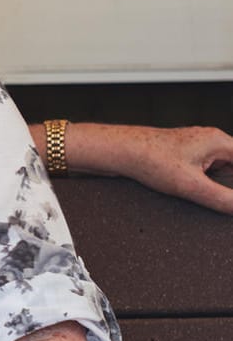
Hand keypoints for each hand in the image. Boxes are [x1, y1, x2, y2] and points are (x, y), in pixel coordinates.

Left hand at [85, 124, 232, 214]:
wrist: (118, 151)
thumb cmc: (148, 158)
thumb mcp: (191, 186)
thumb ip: (222, 199)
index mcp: (219, 141)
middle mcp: (210, 141)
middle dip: (229, 186)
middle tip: (204, 192)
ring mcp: (198, 148)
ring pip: (222, 171)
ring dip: (220, 185)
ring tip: (193, 190)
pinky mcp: (186, 156)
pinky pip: (206, 172)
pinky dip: (207, 183)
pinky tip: (198, 192)